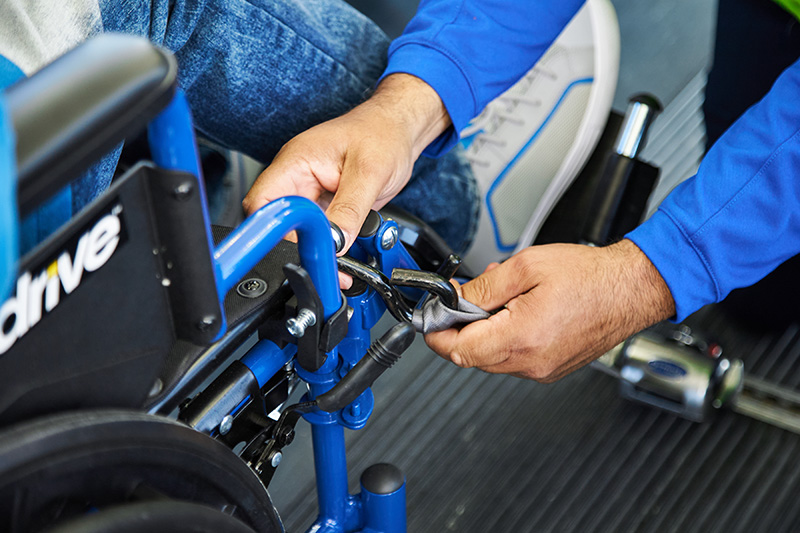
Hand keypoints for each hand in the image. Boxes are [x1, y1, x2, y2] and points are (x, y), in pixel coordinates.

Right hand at [242, 74, 450, 250]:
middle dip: (301, 243)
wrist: (400, 131)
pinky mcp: (327, 205)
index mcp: (296, 161)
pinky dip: (332, 242)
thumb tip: (336, 242)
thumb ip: (350, 209)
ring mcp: (311, 193)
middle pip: (280, 221)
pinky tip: (348, 242)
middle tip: (326, 255)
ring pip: (300, 231)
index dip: (276, 229)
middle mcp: (297, 178)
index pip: (264, 202)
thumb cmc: (382, 133)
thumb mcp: (370, 172)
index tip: (303, 245)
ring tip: (342, 249)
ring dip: (319, 245)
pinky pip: (320, 231)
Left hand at [425, 240, 675, 381]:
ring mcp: (542, 369)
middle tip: (466, 297)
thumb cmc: (589, 276)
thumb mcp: (525, 267)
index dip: (437, 333)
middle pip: (471, 356)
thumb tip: (454, 300)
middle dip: (460, 328)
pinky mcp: (551, 368)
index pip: (458, 350)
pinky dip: (504, 337)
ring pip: (491, 358)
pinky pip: (513, 359)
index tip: (431, 317)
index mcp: (521, 337)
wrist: (631, 289)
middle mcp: (531, 362)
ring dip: (484, 330)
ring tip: (502, 298)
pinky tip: (516, 311)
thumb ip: (483, 287)